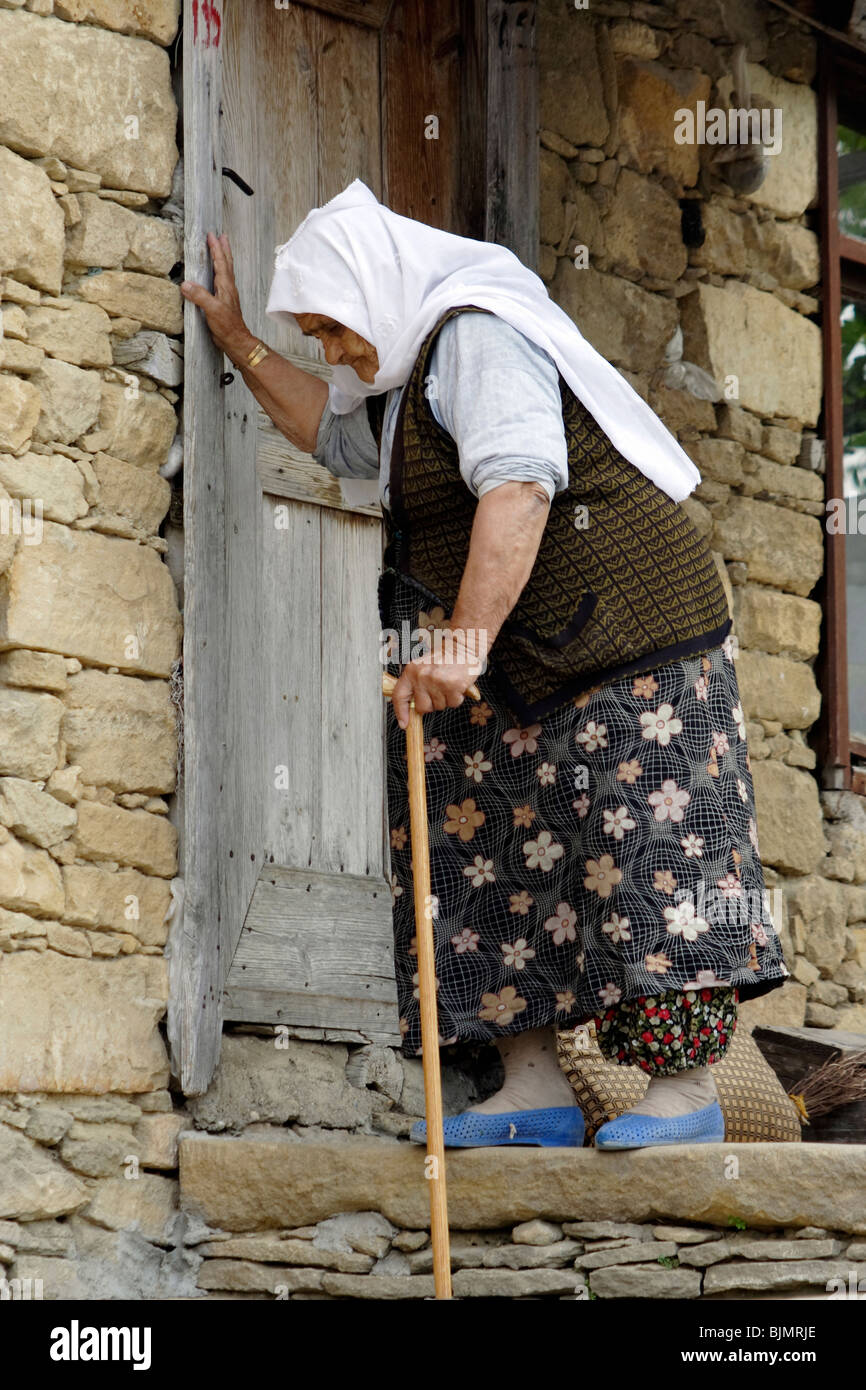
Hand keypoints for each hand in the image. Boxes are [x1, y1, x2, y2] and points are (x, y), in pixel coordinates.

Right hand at [180, 233, 253, 361]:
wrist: (236, 340)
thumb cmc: (227, 326)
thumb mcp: (212, 310)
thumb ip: (200, 296)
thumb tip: (186, 284)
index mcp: (225, 286)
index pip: (220, 262)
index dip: (216, 248)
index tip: (211, 235)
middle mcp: (228, 287)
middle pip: (226, 263)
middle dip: (223, 249)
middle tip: (222, 236)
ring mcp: (226, 294)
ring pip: (225, 271)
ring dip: (223, 258)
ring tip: (221, 249)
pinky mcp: (223, 302)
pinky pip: (221, 281)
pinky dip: (219, 272)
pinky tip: (215, 274)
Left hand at [389, 644, 482, 730]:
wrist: (463, 647)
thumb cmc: (443, 658)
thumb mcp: (422, 666)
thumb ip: (415, 685)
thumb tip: (411, 707)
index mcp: (412, 671)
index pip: (399, 696)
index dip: (400, 712)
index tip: (404, 723)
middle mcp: (422, 676)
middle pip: (422, 707)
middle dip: (431, 704)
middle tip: (437, 691)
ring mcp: (438, 681)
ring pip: (440, 707)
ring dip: (445, 700)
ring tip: (447, 684)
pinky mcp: (453, 686)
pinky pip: (454, 703)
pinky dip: (457, 698)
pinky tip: (456, 686)